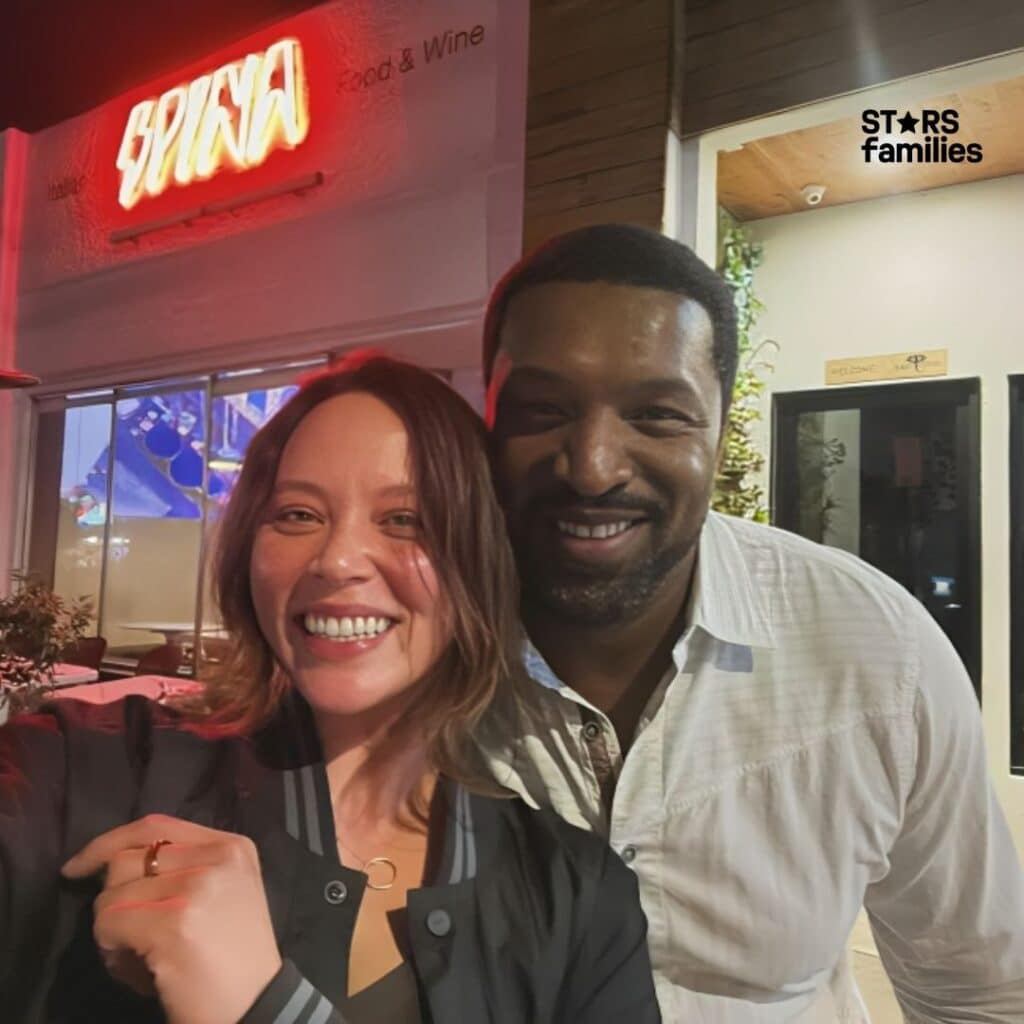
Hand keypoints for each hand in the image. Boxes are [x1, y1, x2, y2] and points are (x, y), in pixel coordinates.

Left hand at [62, 814, 282, 1023]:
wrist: (256, 1008)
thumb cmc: (233, 959)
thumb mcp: (221, 894)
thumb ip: (182, 869)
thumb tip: (111, 865)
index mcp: (232, 846)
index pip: (156, 826)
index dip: (109, 843)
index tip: (78, 866)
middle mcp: (218, 856)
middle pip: (127, 860)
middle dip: (113, 901)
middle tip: (132, 939)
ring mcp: (197, 887)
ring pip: (111, 894)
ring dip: (112, 931)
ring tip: (141, 957)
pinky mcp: (174, 922)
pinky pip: (108, 924)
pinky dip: (112, 952)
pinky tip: (140, 972)